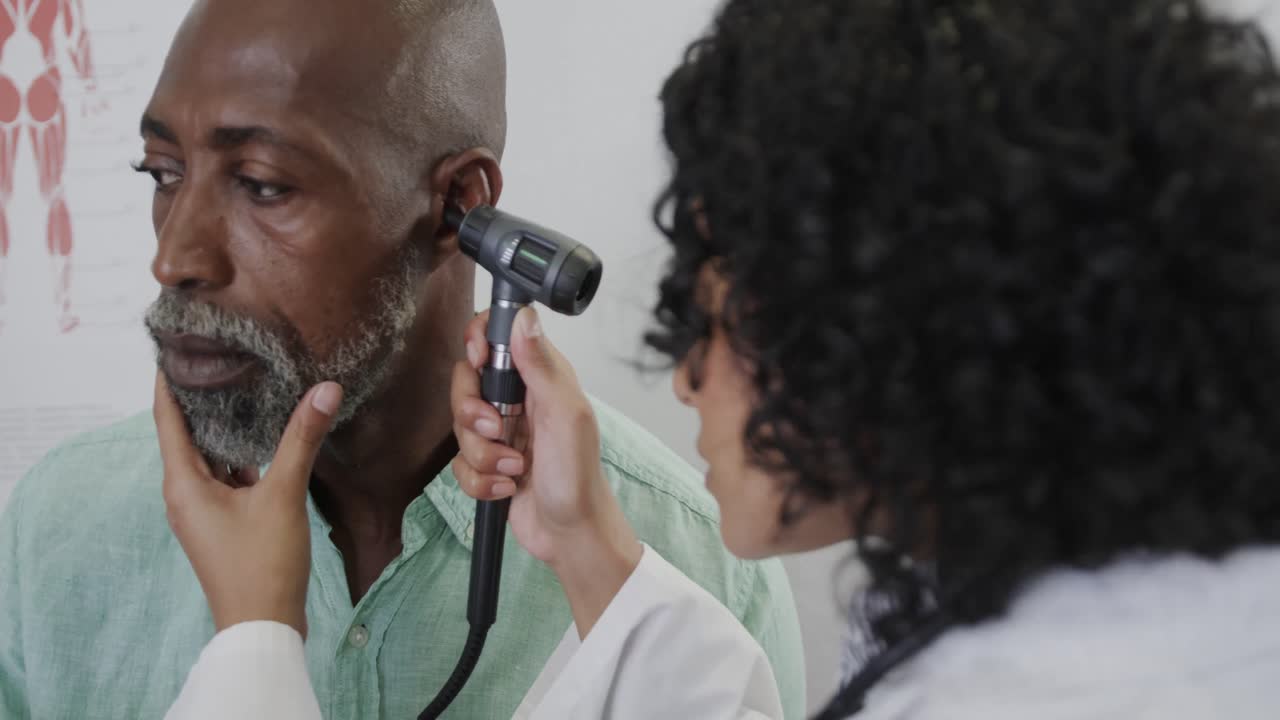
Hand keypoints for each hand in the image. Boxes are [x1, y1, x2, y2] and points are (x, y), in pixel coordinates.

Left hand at [154, 371, 341, 637]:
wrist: (263, 626)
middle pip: (186, 432)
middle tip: (220, 353)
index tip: (173, 343)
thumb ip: (302, 439)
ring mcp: (203, 510)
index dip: (166, 380)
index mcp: (183, 482)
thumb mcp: (283, 494)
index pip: (166, 417)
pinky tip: (265, 436)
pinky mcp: (224, 522)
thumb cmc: (262, 562)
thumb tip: (325, 389)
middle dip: (202, 396)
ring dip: (224, 425)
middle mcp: (185, 492)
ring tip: (245, 384)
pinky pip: (226, 476)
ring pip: (210, 455)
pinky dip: (241, 453)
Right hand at [451, 308, 641, 634]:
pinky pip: (459, 463)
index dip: (479, 341)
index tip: (479, 362)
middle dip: (473, 412)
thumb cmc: (578, 475)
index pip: (498, 336)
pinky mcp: (488, 464)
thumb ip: (542, 365)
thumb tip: (524, 316)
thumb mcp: (566, 414)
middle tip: (500, 429)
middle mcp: (519, 399)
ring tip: (513, 469)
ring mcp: (502, 432)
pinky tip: (507, 488)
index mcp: (540, 377)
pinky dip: (480, 480)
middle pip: (466, 382)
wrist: (570, 533)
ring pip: (460, 427)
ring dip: (483, 454)